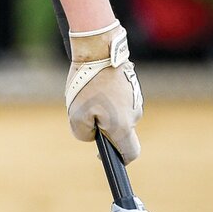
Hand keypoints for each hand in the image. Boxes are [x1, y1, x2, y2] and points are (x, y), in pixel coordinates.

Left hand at [65, 21, 143, 162]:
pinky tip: (96, 85)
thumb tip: (92, 136)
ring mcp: (136, 100)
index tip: (104, 156)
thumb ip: (83, 133)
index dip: (119, 160)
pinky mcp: (132, 86)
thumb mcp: (76, 114)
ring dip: (105, 110)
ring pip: (119, 114)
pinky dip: (108, 97)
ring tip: (88, 94)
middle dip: (104, 128)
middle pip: (120, 132)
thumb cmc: (88, 85)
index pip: (130, 153)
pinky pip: (119, 99)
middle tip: (86, 113)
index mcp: (123, 126)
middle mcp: (134, 115)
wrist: (100, 51)